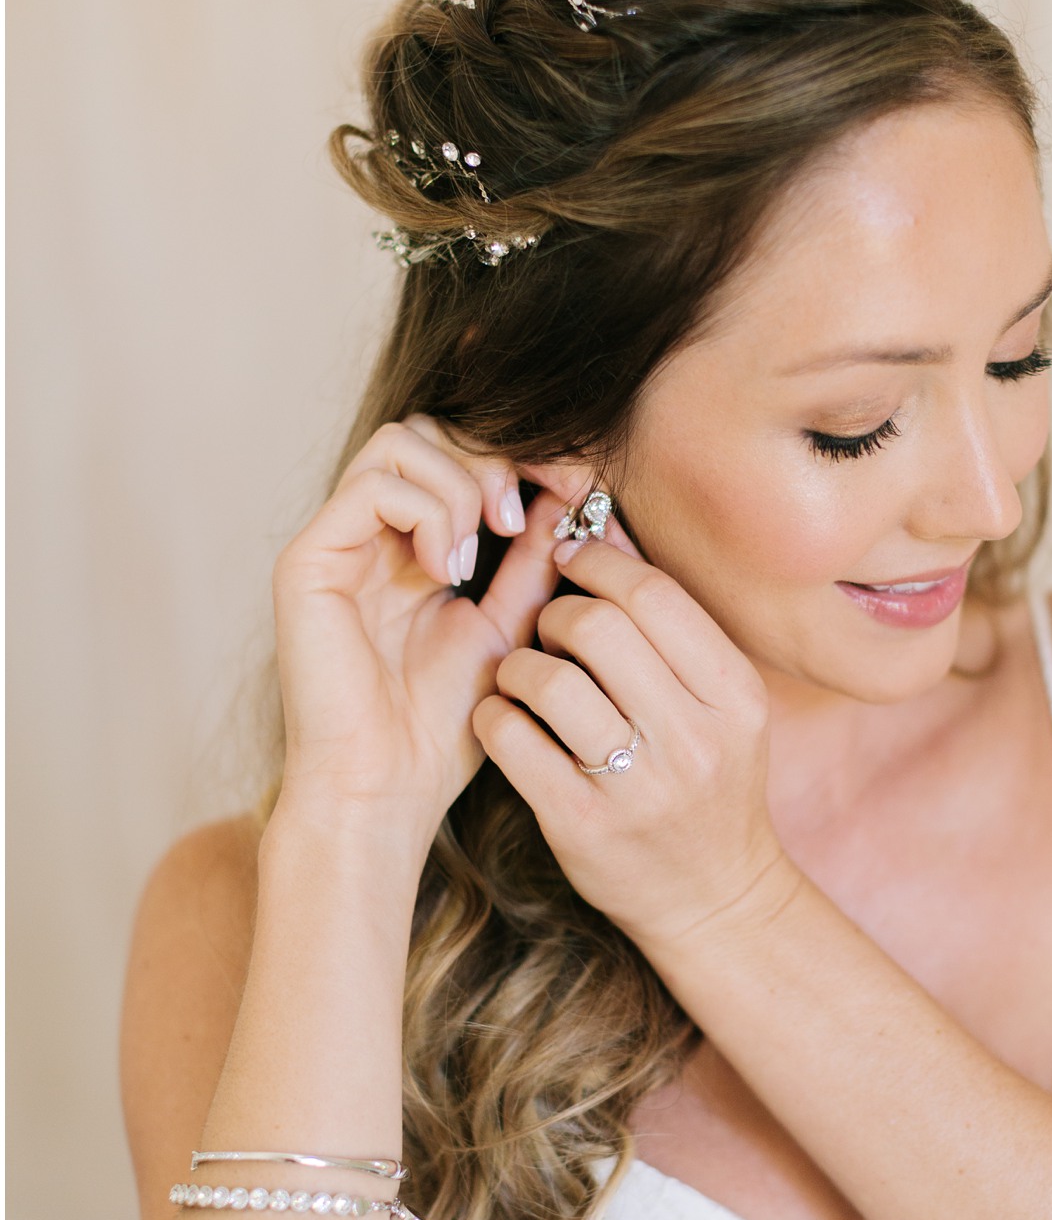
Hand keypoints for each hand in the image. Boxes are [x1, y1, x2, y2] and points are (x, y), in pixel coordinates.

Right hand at [271, 416, 578, 848]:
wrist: (385, 790)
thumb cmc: (440, 729)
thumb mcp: (507, 628)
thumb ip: (531, 562)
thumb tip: (569, 495)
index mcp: (410, 546)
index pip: (461, 451)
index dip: (522, 454)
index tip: (576, 487)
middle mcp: (367, 534)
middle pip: (431, 428)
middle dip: (494, 456)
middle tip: (525, 515)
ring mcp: (334, 542)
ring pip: (403, 440)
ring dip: (461, 484)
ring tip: (479, 552)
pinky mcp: (308, 560)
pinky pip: (374, 485)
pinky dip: (426, 511)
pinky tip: (446, 569)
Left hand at [471, 533, 798, 948]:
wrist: (715, 898)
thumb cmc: (707, 783)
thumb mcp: (718, 703)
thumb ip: (670, 626)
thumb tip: (603, 527)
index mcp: (733, 695)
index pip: (653, 595)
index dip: (598, 562)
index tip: (572, 563)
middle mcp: (694, 739)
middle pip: (597, 627)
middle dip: (554, 612)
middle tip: (547, 628)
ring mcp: (638, 787)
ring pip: (547, 680)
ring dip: (518, 665)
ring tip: (524, 677)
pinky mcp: (582, 825)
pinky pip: (511, 739)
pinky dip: (496, 717)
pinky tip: (508, 722)